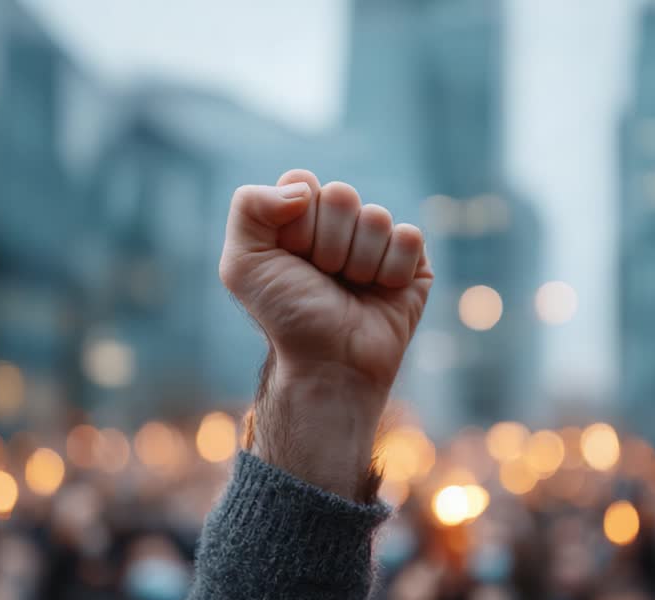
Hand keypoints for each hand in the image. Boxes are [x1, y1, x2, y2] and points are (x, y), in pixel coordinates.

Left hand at [220, 169, 432, 499]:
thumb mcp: (243, 263)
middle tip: (322, 277)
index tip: (290, 257)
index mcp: (299, 218)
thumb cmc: (285, 316)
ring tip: (349, 290)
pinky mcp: (412, 262)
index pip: (303, 181)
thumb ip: (249, 205)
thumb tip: (304, 189)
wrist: (327, 363)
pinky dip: (390, 270)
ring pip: (377, 217)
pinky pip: (408, 238)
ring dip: (357, 262)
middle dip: (327, 243)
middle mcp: (338, 225)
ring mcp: (376, 242)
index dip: (296, 221)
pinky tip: (379, 293)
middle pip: (342, 193)